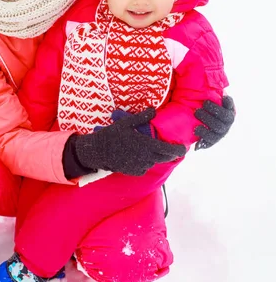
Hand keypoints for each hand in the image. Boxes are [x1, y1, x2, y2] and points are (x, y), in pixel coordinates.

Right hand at [72, 108, 186, 175]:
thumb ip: (142, 117)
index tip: (184, 148)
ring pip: (154, 162)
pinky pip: (144, 167)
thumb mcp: (126, 123)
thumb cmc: (112, 135)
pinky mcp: (133, 171)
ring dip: (156, 157)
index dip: (178, 150)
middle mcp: (145, 157)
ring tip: (153, 150)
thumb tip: (154, 110)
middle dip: (170, 154)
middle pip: (164, 158)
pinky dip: (146, 162)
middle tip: (172, 149)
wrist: (97, 151)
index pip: (168, 150)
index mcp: (146, 145)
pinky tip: (141, 156)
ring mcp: (139, 165)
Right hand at [194, 95, 234, 149]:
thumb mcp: (201, 132)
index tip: (196, 128)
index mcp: (216, 136)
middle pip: (217, 125)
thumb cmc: (203, 124)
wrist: (215, 113)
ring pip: (224, 116)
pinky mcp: (230, 108)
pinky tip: (222, 98)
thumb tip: (196, 148)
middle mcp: (224, 128)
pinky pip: (230, 105)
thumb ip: (199, 138)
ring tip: (205, 103)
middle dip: (206, 118)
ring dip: (214, 109)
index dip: (204, 134)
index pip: (212, 137)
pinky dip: (227, 101)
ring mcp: (228, 118)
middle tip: (197, 111)